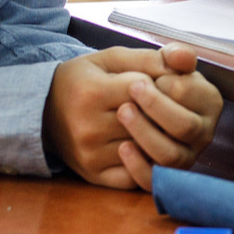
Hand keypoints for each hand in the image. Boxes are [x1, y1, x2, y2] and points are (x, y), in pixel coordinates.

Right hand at [45, 46, 222, 189]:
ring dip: (159, 135)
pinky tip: (148, 145)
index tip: (153, 79)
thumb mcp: (112, 59)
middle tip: (163, 102)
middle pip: (148, 120)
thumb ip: (152, 58)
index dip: (156, 82)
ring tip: (156, 122)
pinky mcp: (94, 176)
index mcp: (92, 93)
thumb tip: (189, 59)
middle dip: (163, 109)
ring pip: (146, 148)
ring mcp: (91, 156)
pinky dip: (148, 161)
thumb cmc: (85, 80)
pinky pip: (135, 176)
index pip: (145, 88)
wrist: (44, 111)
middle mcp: (88, 128)